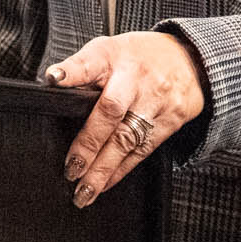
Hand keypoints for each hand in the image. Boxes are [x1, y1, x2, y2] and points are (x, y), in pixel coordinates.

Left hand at [48, 32, 206, 208]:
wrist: (188, 60)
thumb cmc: (137, 58)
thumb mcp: (108, 50)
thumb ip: (81, 69)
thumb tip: (51, 86)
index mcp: (112, 56)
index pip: (89, 61)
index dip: (70, 71)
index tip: (53, 80)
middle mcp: (135, 78)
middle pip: (110, 111)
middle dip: (89, 144)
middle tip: (71, 170)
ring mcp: (155, 100)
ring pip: (127, 139)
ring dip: (104, 169)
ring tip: (84, 190)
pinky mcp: (170, 120)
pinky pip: (143, 150)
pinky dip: (121, 170)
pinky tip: (105, 184)